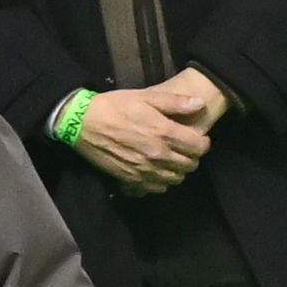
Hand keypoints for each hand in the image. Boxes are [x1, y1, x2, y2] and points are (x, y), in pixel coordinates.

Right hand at [66, 77, 218, 192]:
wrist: (83, 123)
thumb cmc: (115, 106)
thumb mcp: (145, 96)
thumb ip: (174, 102)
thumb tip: (199, 104)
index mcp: (164, 134)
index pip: (198, 148)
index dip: (203, 143)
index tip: (198, 138)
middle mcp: (157, 156)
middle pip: (189, 166)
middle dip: (192, 157)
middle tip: (185, 149)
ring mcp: (144, 171)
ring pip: (175, 180)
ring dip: (178, 171)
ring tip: (171, 160)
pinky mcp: (131, 180)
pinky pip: (156, 189)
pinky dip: (160, 182)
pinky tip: (155, 171)